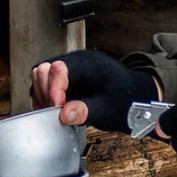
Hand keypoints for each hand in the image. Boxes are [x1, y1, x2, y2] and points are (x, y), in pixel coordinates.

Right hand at [31, 50, 157, 131]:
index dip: (54, 91)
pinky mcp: (65, 77)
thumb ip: (84, 111)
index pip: (58, 69)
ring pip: (41, 75)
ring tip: (55, 110)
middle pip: (44, 69)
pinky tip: (56, 108)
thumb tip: (64, 115)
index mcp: (87, 64)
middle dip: (45, 92)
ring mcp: (68, 68)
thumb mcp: (107, 110)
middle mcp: (75, 61)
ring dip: (43, 94)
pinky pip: (45, 82)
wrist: (135, 96)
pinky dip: (45, 95)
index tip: (58, 109)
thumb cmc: (125, 99)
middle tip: (56, 110)